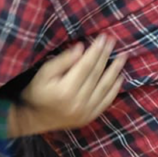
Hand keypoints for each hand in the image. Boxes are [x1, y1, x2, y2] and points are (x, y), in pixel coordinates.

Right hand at [8, 36, 125, 136]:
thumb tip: (81, 47)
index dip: (96, 50)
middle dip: (106, 55)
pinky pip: (106, 101)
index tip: (103, 37)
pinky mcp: (90, 117)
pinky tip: (120, 77)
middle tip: (113, 41)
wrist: (34, 119)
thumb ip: (62, 61)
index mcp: (66, 90)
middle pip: (96, 74)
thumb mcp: (43, 73)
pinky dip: (115, 89)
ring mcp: (86, 112)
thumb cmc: (37, 92)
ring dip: (115, 70)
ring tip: (123, 56)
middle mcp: (79, 102)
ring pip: (105, 87)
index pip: (86, 65)